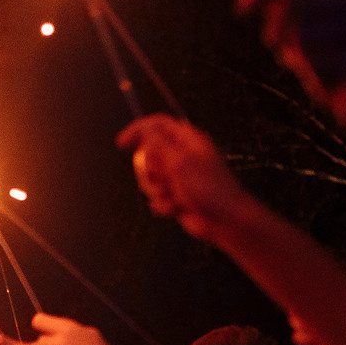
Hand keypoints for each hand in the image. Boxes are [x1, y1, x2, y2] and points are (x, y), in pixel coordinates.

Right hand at [116, 115, 255, 242]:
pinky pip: (156, 197)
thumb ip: (158, 144)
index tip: (122, 143)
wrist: (223, 219)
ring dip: (157, 190)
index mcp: (186, 140)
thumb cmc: (209, 189)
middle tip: (163, 178)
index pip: (155, 125)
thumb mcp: (179, 162)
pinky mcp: (175, 194)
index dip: (137, 131)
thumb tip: (143, 130)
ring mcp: (178, 176)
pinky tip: (179, 207)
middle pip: (147, 155)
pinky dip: (164, 204)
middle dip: (149, 171)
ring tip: (175, 195)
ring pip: (149, 179)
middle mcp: (181, 156)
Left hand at [235, 0, 345, 140]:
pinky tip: (340, 88)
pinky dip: (319, 80)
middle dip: (276, 25)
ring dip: (301, 59)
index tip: (241, 8)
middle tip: (275, 46)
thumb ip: (293, 14)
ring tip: (323, 72)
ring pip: (301, 35)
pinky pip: (317, 66)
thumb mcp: (316, 41)